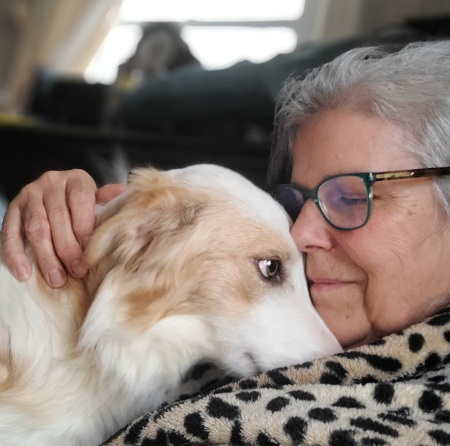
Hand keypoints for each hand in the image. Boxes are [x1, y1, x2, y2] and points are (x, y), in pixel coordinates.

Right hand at [1, 169, 125, 287]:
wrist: (56, 193)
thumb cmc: (83, 203)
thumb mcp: (98, 199)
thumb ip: (109, 201)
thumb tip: (125, 196)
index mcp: (76, 179)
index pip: (80, 200)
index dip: (85, 227)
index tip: (91, 253)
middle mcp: (51, 182)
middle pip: (58, 217)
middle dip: (68, 248)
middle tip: (77, 271)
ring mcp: (29, 195)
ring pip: (36, 228)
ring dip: (46, 256)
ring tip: (56, 279)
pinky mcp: (12, 209)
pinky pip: (10, 233)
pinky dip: (15, 255)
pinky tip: (24, 273)